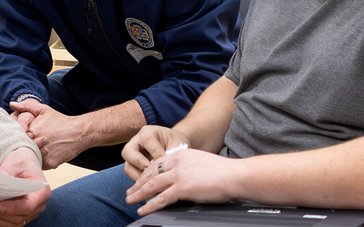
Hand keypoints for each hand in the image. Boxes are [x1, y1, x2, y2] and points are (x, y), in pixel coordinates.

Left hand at [0, 147, 50, 226]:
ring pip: (14, 224)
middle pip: (19, 218)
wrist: (25, 163)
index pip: (27, 206)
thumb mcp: (14, 162)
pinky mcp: (22, 214)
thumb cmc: (22, 162)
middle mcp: (39, 205)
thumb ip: (4, 173)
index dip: (10, 209)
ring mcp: (31, 212)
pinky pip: (11, 224)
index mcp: (41, 192)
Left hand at [11, 100, 86, 169]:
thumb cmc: (60, 121)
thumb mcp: (44, 110)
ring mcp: (43, 154)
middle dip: (24, 146)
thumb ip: (26, 106)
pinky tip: (44, 154)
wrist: (79, 133)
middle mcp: (36, 143)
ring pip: (30, 158)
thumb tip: (12, 104)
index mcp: (32, 130)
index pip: (16, 136)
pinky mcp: (50, 164)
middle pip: (22, 148)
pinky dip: (40, 161)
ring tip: (37, 149)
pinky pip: (39, 165)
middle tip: (31, 142)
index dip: (17, 136)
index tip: (23, 135)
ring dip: (31, 155)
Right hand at [121, 125, 189, 180]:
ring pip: (127, 166)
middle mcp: (136, 142)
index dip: (155, 152)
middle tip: (151, 170)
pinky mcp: (133, 166)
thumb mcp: (177, 143)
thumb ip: (173, 152)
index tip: (164, 162)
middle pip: (128, 152)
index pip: (147, 140)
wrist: (173, 145)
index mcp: (147, 132)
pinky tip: (151, 185)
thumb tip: (170, 167)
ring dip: (138, 176)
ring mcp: (132, 155)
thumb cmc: (175, 142)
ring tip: (152, 182)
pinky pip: (131, 176)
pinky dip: (140, 182)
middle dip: (139, 163)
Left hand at [124, 148, 238, 215]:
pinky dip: (149, 205)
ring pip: (152, 185)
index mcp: (182, 155)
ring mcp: (178, 174)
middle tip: (130, 191)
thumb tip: (184, 179)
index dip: (147, 172)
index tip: (140, 179)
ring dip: (139, 193)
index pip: (158, 163)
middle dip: (139, 183)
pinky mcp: (182, 187)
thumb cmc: (223, 172)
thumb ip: (189, 168)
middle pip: (151, 173)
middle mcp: (177, 162)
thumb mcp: (201, 163)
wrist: (234, 175)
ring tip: (130, 200)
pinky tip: (142, 209)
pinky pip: (160, 197)